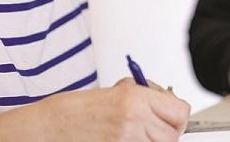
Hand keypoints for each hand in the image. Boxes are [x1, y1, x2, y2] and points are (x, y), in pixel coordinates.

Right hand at [36, 77, 189, 140]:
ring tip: (133, 135)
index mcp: (135, 97)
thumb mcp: (116, 92)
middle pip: (173, 135)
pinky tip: (123, 141)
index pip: (181, 112)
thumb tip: (169, 102)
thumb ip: (146, 96)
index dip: (178, 117)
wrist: (49, 126)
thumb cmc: (77, 109)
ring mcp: (127, 139)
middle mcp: (134, 118)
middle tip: (150, 130)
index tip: (171, 119)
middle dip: (165, 134)